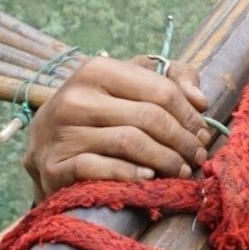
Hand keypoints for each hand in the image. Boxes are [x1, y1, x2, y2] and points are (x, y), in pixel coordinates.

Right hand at [22, 54, 212, 194]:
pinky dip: (130, 175)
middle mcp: (75, 97)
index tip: (203, 133)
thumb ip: (173, 79)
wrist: (45, 145)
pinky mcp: (53, 167)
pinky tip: (149, 179)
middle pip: (149, 118)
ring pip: (129, 143)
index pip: (160, 90)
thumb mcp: (132, 84)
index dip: (189, 115)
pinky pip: (99, 169)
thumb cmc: (101, 111)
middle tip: (198, 157)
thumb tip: (200, 101)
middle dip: (183, 141)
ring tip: (182, 170)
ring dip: (166, 161)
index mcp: (96, 70)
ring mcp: (61, 133)